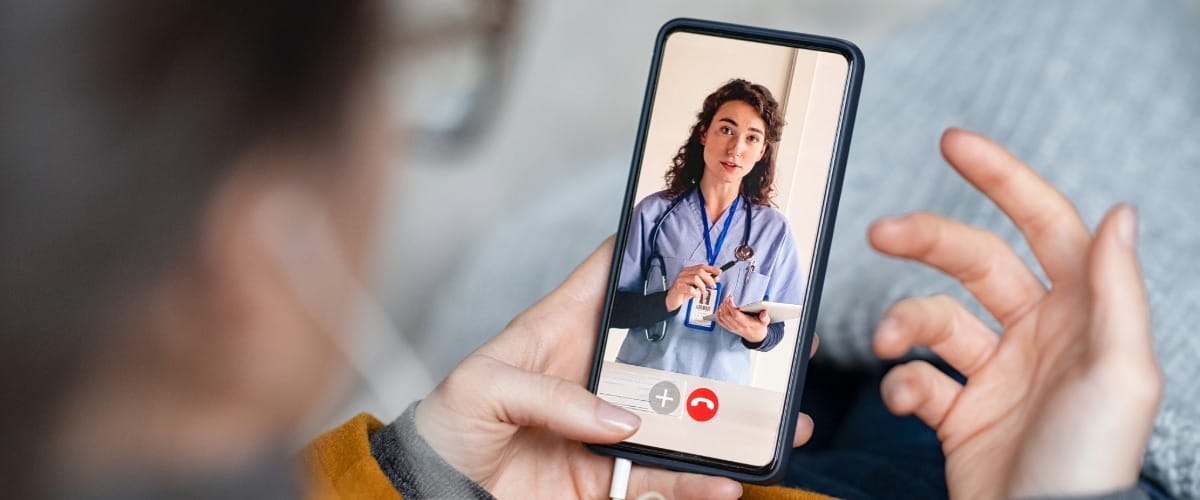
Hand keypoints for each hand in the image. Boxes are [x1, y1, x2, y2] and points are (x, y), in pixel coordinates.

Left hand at [414, 238, 815, 498]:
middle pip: (670, 345)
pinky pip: (664, 478)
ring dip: (730, 420)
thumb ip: (549, 394)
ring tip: (779, 421)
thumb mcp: (482, 387)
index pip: (612, 273)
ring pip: (684, 417)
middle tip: (770, 332)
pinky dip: (698, 483)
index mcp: (563, 327)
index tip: (704, 231)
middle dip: (721, 338)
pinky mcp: (611, 477)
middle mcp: (597, 372)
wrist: (436, 493)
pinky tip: (727, 483)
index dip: (653, 247)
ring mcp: (610, 425)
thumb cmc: (447, 425)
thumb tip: (621, 421)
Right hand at [665, 264, 720, 311]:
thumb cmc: (684, 292)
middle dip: (709, 279)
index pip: (701, 266)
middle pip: (699, 271)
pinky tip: (696, 295)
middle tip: (713, 286)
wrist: (672, 300)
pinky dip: (695, 293)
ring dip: (702, 286)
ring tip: (703, 292)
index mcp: (688, 271)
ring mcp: (680, 280)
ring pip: (695, 278)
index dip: (711, 269)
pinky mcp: (678, 287)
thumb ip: (705, 281)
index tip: (719, 272)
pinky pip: (690, 288)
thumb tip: (716, 277)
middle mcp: (684, 273)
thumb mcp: (697, 287)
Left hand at [714, 296, 768, 343]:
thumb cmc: (759, 327)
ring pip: (722, 317)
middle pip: (727, 315)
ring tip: (725, 301)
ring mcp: (732, 328)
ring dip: (721, 308)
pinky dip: (718, 314)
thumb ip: (765, 317)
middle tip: (728, 298)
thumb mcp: (765, 322)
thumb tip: (764, 312)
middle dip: (725, 304)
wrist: (755, 337)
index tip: (730, 298)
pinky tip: (720, 308)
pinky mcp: (729, 328)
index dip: (731, 305)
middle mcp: (738, 326)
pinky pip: (720, 321)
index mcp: (746, 324)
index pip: (735, 314)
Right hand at [869, 129, 1162, 498]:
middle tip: (880, 232)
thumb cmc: (1090, 461)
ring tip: (887, 345)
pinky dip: (901, 384)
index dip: (1003, 179)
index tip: (954, 144)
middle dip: (925, 238)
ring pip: (934, 318)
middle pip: (973, 261)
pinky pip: (917, 379)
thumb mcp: (1121, 371)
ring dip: (902, 323)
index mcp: (1081, 314)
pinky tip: (910, 402)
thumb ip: (1116, 289)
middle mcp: (1037, 335)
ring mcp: (995, 373)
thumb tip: (1120, 213)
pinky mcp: (958, 412)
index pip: (1044, 224)